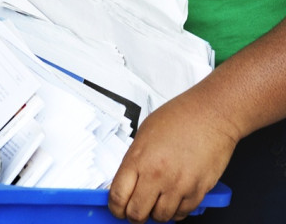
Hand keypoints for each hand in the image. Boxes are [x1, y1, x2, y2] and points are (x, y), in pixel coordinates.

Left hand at [108, 88, 238, 222]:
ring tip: (156, 202)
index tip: (117, 209)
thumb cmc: (179, 118)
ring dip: (156, 213)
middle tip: (135, 210)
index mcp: (138, 160)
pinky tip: (173, 199)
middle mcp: (158, 175)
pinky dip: (176, 211)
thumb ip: (133, 161)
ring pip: (161, 217)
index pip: (118, 197)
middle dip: (133, 215)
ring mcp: (179, 185)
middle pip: (137, 213)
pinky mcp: (199, 190)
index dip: (115, 208)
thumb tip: (125, 181)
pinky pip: (183, 213)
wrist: (211, 114)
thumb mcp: (143, 135)